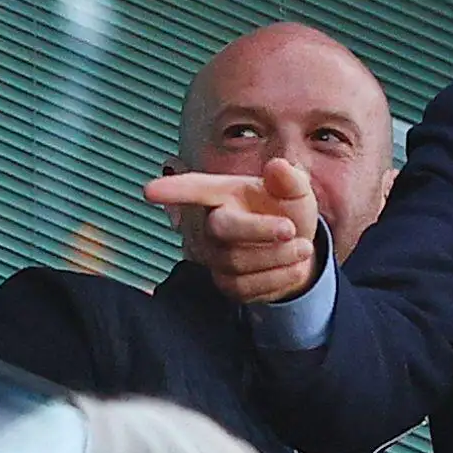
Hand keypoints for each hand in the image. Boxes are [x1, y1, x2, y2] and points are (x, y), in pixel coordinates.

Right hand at [143, 158, 321, 304]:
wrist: (299, 248)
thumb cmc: (287, 210)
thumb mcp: (296, 190)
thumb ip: (290, 178)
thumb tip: (279, 166)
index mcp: (222, 192)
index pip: (193, 189)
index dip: (172, 190)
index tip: (150, 190)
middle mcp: (210, 224)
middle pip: (220, 229)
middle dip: (258, 230)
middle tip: (291, 229)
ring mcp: (214, 257)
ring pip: (237, 261)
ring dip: (277, 256)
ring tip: (303, 247)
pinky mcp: (226, 284)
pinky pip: (247, 287)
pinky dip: (279, 277)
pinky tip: (294, 266)